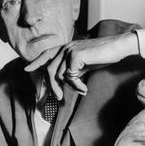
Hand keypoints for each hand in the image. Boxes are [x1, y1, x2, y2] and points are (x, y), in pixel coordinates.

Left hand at [24, 33, 138, 99]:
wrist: (117, 48)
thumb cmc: (103, 56)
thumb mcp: (84, 63)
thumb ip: (71, 69)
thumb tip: (62, 82)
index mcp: (66, 47)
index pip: (46, 54)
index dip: (36, 62)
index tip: (27, 69)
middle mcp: (65, 47)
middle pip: (50, 70)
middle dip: (53, 86)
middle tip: (59, 98)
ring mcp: (70, 50)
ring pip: (59, 75)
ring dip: (68, 88)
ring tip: (80, 92)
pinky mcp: (75, 55)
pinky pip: (70, 76)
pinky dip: (76, 86)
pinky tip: (84, 89)